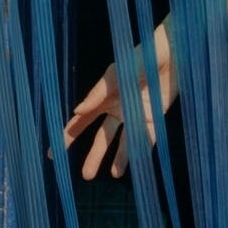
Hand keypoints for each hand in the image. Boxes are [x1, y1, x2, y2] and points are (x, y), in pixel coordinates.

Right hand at [64, 19, 177, 178]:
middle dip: (94, 155)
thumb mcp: (118, 73)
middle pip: (102, 136)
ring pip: (123, 141)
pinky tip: (132, 166)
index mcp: (104, 96)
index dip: (68, 136)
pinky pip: (144, 139)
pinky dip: (138, 153)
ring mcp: (136, 114)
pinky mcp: (154, 117)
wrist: (173, 52)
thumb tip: (76, 111)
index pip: (82, 120)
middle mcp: (118, 108)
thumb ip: (98, 93)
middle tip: (86, 176)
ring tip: (112, 175)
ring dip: (118, 158)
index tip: (54, 153)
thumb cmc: (142, 56)